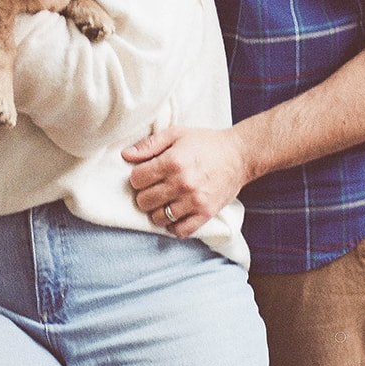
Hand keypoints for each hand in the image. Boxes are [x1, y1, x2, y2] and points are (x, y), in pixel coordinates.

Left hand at [122, 127, 247, 236]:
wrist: (239, 155)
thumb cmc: (206, 143)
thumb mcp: (176, 134)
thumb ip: (149, 145)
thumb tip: (125, 155)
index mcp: (172, 162)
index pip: (137, 180)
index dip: (137, 177)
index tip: (145, 175)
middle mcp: (182, 183)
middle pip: (144, 201)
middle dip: (144, 195)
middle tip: (154, 188)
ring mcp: (194, 201)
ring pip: (159, 218)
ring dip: (157, 211)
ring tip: (164, 201)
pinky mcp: (205, 214)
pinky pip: (180, 231)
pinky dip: (173, 226)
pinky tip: (175, 214)